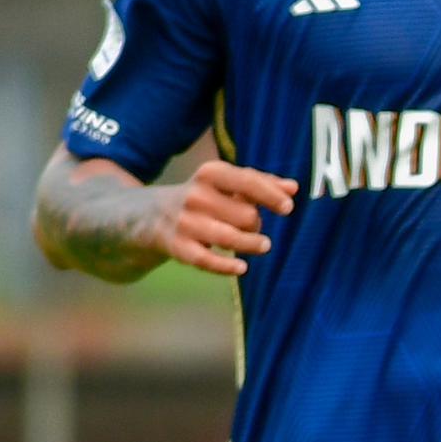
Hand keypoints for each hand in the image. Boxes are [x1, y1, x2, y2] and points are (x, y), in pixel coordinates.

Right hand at [155, 159, 294, 278]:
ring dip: (251, 244)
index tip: (288, 208)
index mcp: (210, 174)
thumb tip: (293, 188)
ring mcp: (184, 222)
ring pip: (230, 238)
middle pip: (245, 216)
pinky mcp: (176, 246)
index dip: (270, 195)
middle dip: (255, 223)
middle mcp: (195, 195)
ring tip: (263, 245)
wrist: (147, 213)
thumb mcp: (225, 183)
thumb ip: (260, 183)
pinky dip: (226, 267)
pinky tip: (242, 268)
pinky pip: (206, 261)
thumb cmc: (202, 196)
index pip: (247, 182)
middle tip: (252, 225)